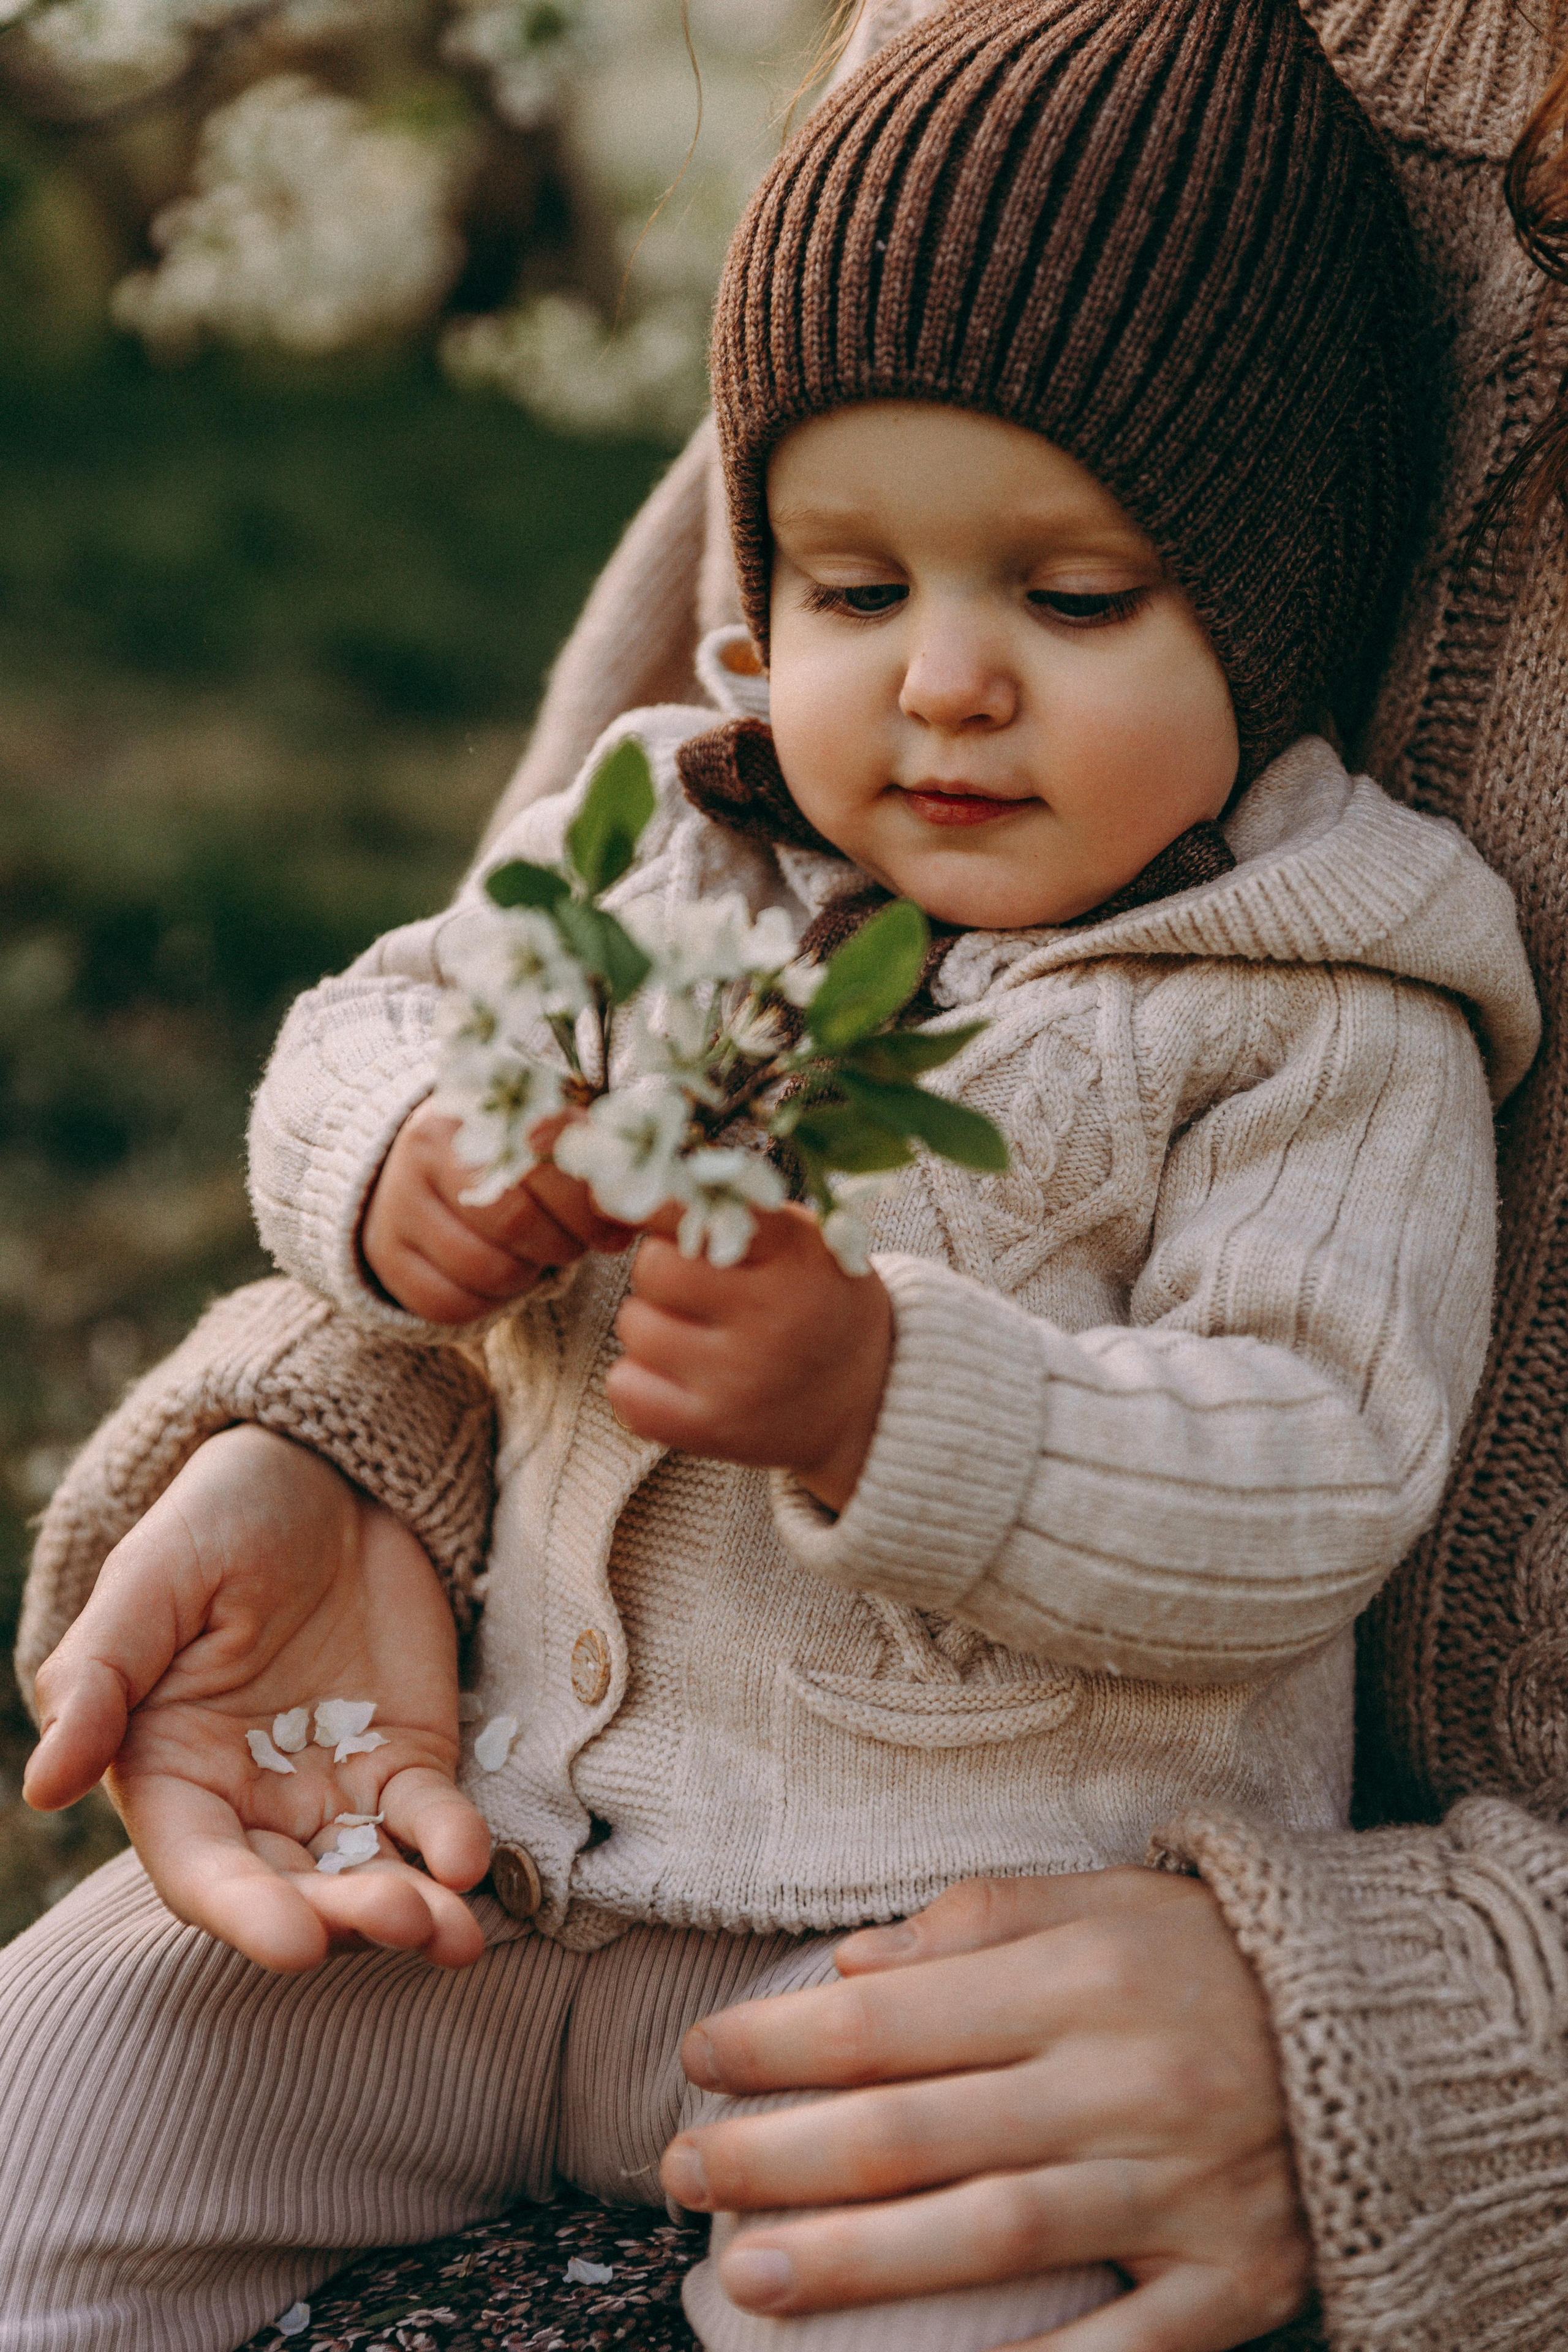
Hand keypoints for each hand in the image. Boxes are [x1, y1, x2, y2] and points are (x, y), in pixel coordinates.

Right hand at [25, 1424, 494, 1972]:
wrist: (323, 1474)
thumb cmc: (216, 1523)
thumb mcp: (148, 1581)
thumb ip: (99, 1678)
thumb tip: (44, 1786)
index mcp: (171, 1777)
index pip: (202, 1870)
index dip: (245, 1912)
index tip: (296, 1945)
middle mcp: (250, 1803)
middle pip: (296, 1888)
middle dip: (349, 1916)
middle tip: (407, 1924)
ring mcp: (333, 1788)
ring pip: (368, 1870)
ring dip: (413, 1908)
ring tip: (457, 1932)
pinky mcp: (405, 1759)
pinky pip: (428, 1819)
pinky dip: (451, 1844)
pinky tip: (471, 1859)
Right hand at [362, 1100, 634, 1321]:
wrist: (414, 1165)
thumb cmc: (502, 1155)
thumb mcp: (541, 1138)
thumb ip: (584, 1158)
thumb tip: (631, 1208)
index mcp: (479, 1109)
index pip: (545, 1166)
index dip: (590, 1208)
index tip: (615, 1229)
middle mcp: (426, 1149)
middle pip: (514, 1222)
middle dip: (562, 1246)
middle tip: (574, 1247)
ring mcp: (398, 1203)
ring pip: (484, 1270)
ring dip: (525, 1277)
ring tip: (532, 1257)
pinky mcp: (384, 1255)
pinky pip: (449, 1304)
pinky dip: (486, 1305)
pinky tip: (496, 1279)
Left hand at [606, 1203, 893, 1511]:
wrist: (870, 1399)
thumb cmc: (822, 1303)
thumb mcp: (808, 1241)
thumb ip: (742, 1210)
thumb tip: (646, 1185)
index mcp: (796, 1256)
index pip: (694, 1209)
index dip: (660, 1206)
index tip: (654, 1210)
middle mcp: (770, 1318)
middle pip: (652, 1268)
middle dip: (661, 1270)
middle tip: (693, 1286)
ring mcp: (739, 1380)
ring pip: (634, 1325)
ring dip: (651, 1324)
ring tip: (696, 1332)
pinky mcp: (713, 1430)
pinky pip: (625, 1388)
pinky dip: (638, 1378)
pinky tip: (678, 1373)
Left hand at [659, 1870, 1311, 2351]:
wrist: (1384, 2033)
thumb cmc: (1205, 1959)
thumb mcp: (1096, 1901)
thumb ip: (970, 1925)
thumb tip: (848, 1968)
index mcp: (1079, 1975)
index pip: (890, 2015)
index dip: (780, 2040)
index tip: (698, 2058)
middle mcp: (1121, 2080)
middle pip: (918, 2131)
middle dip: (781, 2157)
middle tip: (679, 2175)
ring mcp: (1178, 2190)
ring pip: (990, 2235)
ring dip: (859, 2263)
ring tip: (749, 2278)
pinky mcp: (1229, 2284)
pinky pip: (1114, 2349)